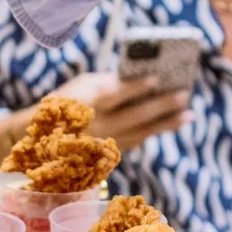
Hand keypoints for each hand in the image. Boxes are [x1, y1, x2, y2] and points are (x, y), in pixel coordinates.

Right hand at [48, 72, 190, 152]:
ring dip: (167, 123)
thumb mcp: (81, 86)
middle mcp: (98, 126)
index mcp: (86, 104)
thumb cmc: (65, 102)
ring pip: (141, 132)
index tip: (157, 77)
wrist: (42, 139)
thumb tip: (140, 78)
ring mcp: (104, 143)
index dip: (136, 86)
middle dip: (162, 106)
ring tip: (189, 114)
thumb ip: (108, 82)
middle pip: (135, 115)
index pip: (114, 94)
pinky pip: (137, 140)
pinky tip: (171, 123)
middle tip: (184, 94)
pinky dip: (154, 131)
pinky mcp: (109, 154)